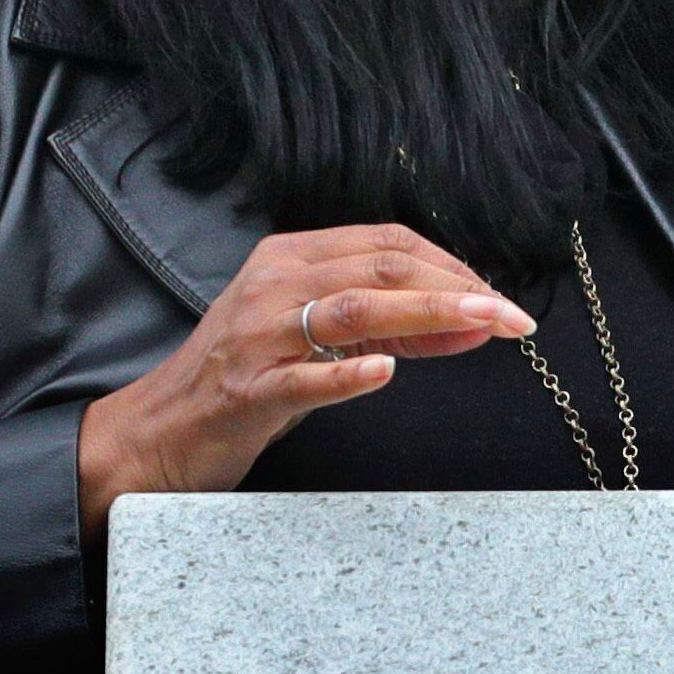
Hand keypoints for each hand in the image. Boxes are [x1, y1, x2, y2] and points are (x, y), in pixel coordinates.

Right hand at [76, 224, 531, 531]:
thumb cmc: (243, 381)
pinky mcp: (248, 391)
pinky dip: (347, 373)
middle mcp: (275, 285)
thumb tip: (473, 322)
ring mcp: (259, 337)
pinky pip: (304, 378)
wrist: (160, 430)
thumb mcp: (316, 338)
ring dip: (428, 315)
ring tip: (483, 325)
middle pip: (381, 269)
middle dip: (458, 288)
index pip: (387, 244)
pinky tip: (386, 372)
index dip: (452, 265)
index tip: (498, 296)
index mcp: (290, 259)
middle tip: (513, 316)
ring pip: (354, 310)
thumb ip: (388, 326)